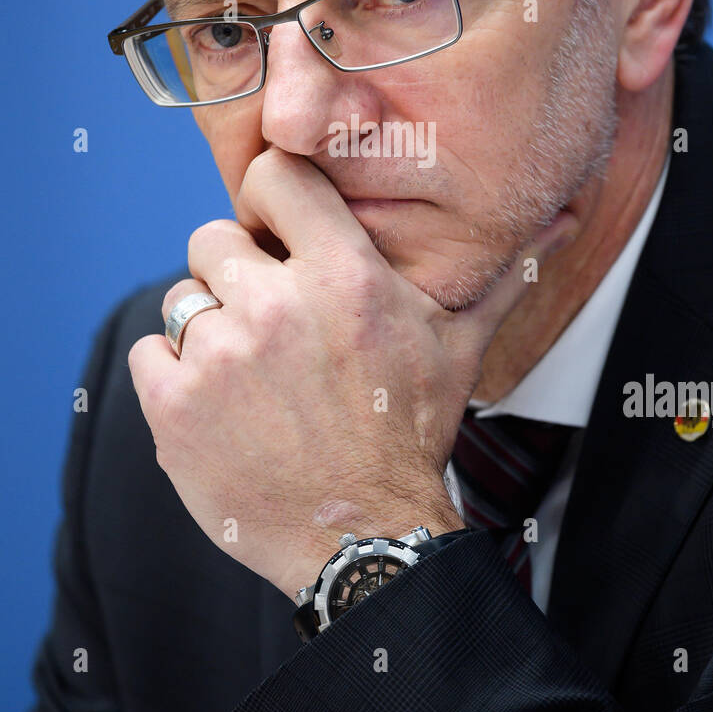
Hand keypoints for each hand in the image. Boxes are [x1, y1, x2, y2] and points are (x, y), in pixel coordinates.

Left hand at [128, 147, 572, 598]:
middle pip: (213, 239)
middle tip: (266, 321)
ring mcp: (220, 357)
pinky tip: (219, 405)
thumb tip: (564, 223)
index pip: (274, 173)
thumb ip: (496, 278)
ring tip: (250, 376)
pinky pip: (148, 354)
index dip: (268, 195)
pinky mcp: (174, 408)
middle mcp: (277, 306)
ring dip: (207, 331)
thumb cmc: (411, 434)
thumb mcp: (459, 348)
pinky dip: (172, 377)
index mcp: (345, 276)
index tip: (275, 229)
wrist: (364, 537)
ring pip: (181, 300)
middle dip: (234, 274)